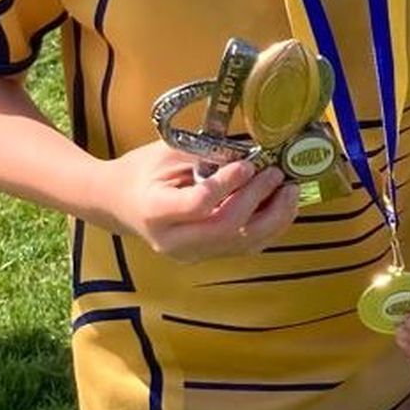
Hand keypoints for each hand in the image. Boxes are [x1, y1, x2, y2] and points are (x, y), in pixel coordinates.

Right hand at [96, 140, 298, 262]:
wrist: (118, 203)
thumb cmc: (142, 171)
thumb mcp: (166, 153)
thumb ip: (205, 155)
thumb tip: (252, 152)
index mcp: (155, 211)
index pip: (199, 204)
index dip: (228, 184)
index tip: (248, 164)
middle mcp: (173, 241)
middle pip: (226, 229)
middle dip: (259, 200)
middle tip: (277, 173)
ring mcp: (190, 254)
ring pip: (242, 243)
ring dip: (274, 217)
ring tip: (290, 191)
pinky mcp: (206, 257)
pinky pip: (245, 247)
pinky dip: (269, 227)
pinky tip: (282, 206)